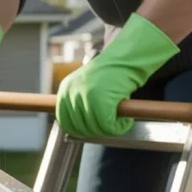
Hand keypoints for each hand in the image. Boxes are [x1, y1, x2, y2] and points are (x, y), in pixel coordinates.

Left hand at [55, 13, 179, 138]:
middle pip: (79, 127)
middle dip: (95, 131)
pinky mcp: (101, 101)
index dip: (78, 130)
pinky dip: (118, 128)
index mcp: (65, 90)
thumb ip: (78, 103)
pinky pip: (108, 126)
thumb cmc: (110, 76)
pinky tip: (125, 122)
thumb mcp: (86, 87)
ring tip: (119, 122)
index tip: (91, 130)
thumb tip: (73, 129)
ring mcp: (86, 96)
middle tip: (109, 126)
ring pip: (94, 128)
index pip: (64, 121)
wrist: (127, 59)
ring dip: (109, 130)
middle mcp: (72, 93)